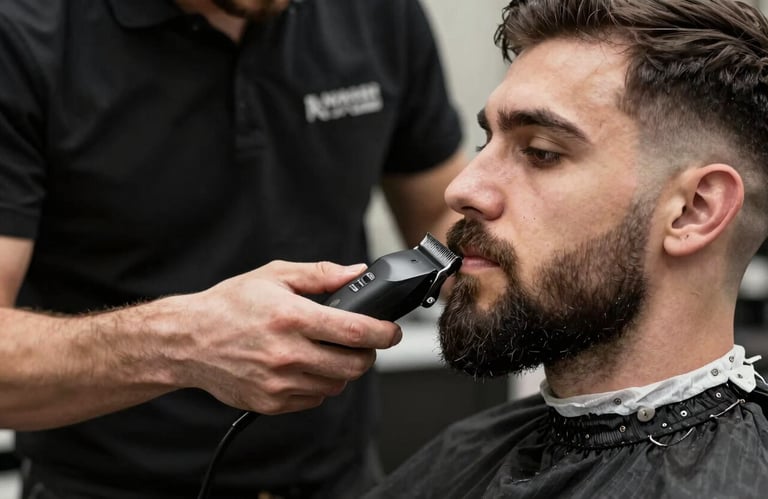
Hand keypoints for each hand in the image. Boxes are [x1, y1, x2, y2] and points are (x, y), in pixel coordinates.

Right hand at [169, 261, 402, 413]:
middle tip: (363, 343)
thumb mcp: (274, 276)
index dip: (384, 333)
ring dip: (342, 369)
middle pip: (354, 364)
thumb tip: (356, 273)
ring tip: (329, 352)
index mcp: (291, 317)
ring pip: (336, 384)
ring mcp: (279, 382)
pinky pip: (314, 398)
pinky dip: (319, 384)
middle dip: (368, 354)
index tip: (392, 331)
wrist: (187, 341)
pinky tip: (305, 367)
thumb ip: (320, 274)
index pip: (355, 330)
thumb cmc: (229, 306)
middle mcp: (287, 353)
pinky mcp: (271, 402)